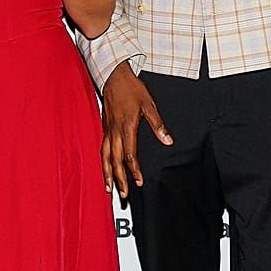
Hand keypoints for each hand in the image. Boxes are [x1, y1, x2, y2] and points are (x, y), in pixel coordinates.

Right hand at [100, 63, 171, 197]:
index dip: (134, 171)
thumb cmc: (131, 88)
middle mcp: (115, 131)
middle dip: (119, 179)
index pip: (130, 155)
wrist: (113, 75)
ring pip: (105, 156)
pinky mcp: (105, 126)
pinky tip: (105, 167)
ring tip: (109, 187)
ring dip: (107, 173)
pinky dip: (103, 161)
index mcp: (127, 127)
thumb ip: (158, 124)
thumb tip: (167, 140)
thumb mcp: (149, 104)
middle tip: (123, 195)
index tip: (139, 182)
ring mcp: (108, 129)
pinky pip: (103, 148)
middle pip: (115, 161)